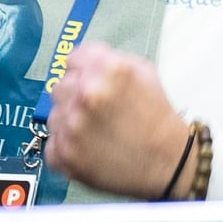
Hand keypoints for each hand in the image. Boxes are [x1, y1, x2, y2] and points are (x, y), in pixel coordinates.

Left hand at [42, 41, 193, 199]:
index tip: (93, 84)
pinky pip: (53, 143)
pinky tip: (91, 149)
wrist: (169, 163)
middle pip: (61, 86)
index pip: (72, 59)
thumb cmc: (157, 117)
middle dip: (76, 97)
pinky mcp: (64, 153)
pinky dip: (68, 147)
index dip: (84, 72)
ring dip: (70, 122)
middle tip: (100, 113)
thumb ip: (108, 58)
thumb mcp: (143, 72)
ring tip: (98, 133)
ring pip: (55, 115)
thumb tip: (80, 61)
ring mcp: (72, 125)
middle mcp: (85, 94)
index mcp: (106, 69)